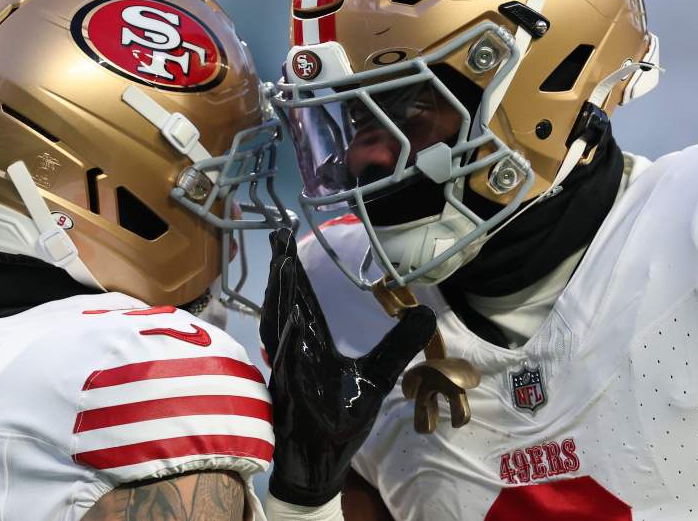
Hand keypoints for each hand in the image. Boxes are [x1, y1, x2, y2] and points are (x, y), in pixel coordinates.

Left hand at [261, 228, 435, 506]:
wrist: (308, 465)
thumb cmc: (337, 428)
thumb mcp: (372, 387)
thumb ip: (397, 349)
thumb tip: (424, 313)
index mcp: (305, 345)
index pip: (296, 296)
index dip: (291, 266)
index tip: (285, 238)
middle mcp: (286, 346)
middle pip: (279, 297)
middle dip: (280, 264)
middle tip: (278, 233)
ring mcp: (279, 357)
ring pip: (273, 311)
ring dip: (276, 283)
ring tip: (279, 257)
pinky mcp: (280, 367)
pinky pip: (273, 328)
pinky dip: (276, 306)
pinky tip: (281, 302)